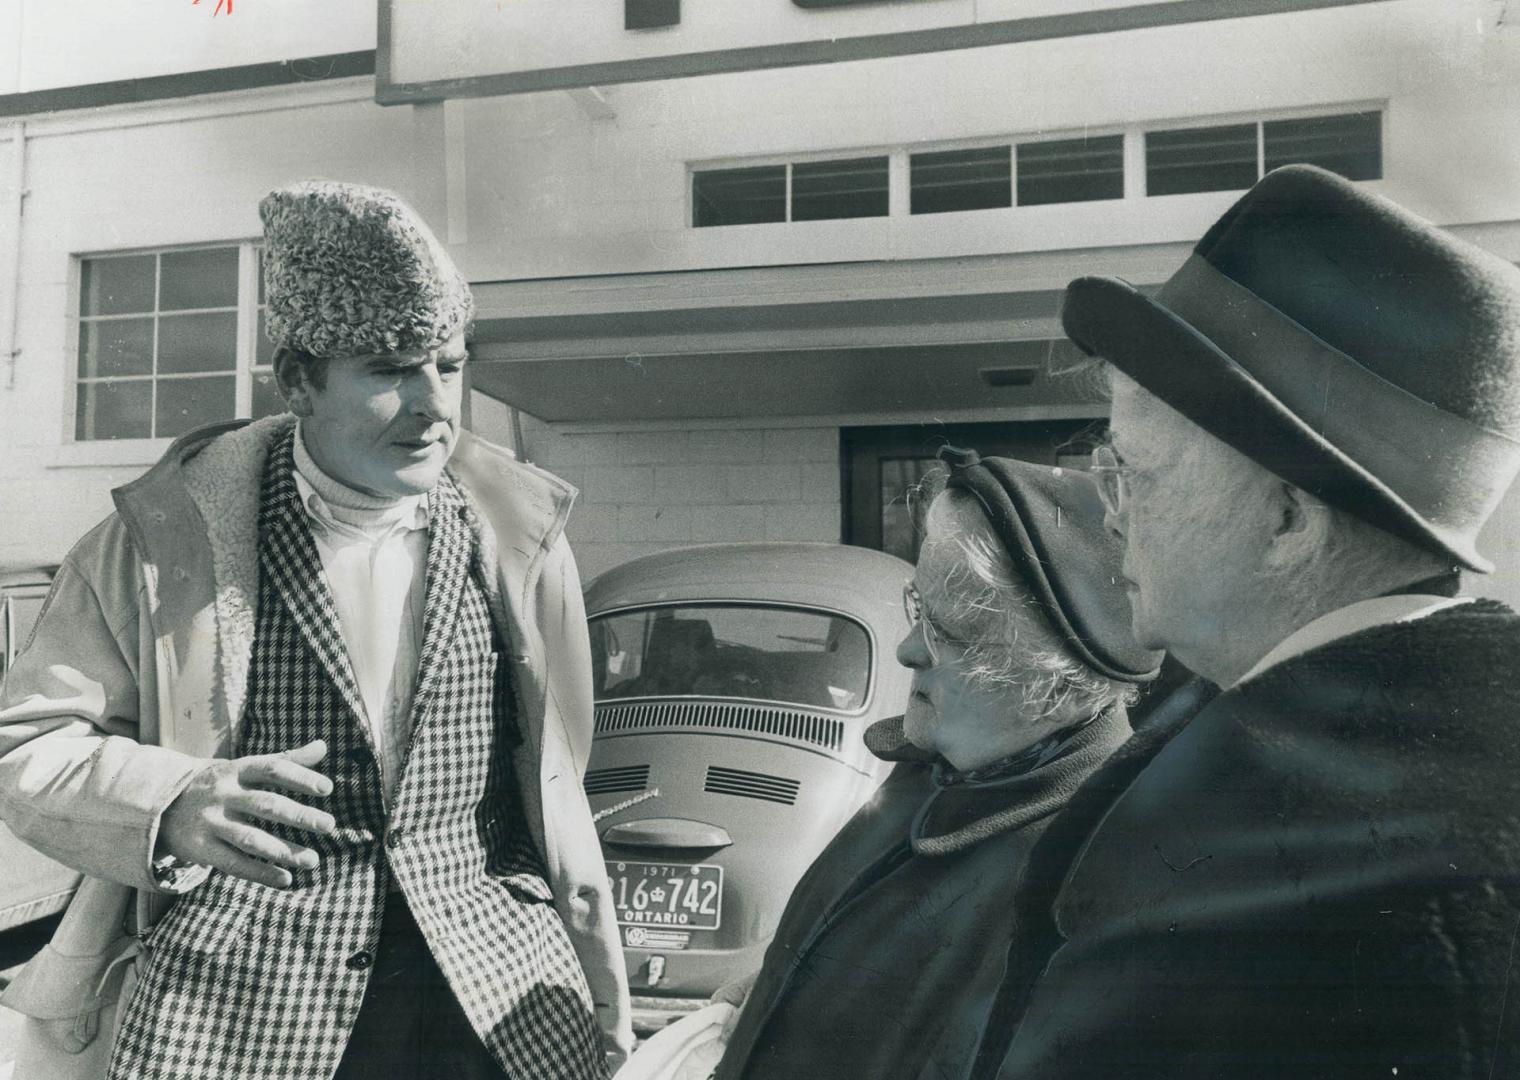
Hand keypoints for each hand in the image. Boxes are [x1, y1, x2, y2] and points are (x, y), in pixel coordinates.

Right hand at [158, 739, 335, 888]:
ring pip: (250, 839)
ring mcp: (210, 822)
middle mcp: (223, 795)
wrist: (159, 804)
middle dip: (299, 816)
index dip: (300, 777)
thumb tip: (323, 746)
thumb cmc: (217, 783)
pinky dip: (260, 873)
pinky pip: (233, 863)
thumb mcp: (243, 767)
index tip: (327, 789)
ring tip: (313, 860)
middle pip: (265, 805)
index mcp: (236, 770)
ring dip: (283, 851)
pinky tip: (285, 879)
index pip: (272, 769)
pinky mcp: (200, 849)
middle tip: (330, 825)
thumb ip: (284, 760)